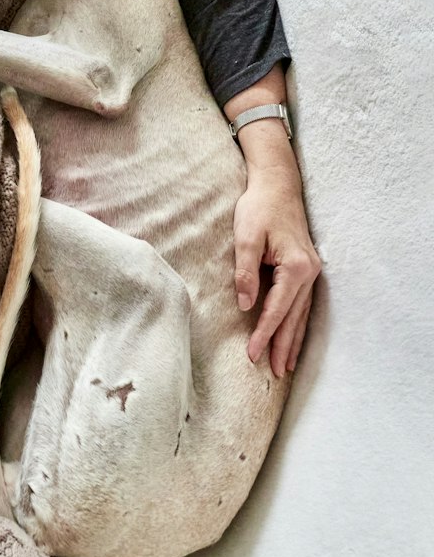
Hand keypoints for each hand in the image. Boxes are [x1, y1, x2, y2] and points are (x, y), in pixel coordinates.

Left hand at [233, 158, 320, 376]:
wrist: (277, 184)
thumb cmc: (259, 207)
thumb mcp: (246, 236)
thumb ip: (245, 272)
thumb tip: (247, 305)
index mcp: (296, 267)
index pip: (277, 309)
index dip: (264, 334)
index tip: (252, 354)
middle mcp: (309, 272)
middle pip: (294, 317)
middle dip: (283, 346)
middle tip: (275, 373)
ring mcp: (311, 271)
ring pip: (301, 314)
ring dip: (293, 340)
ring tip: (286, 365)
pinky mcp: (306, 268)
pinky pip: (302, 303)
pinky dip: (297, 323)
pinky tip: (293, 337)